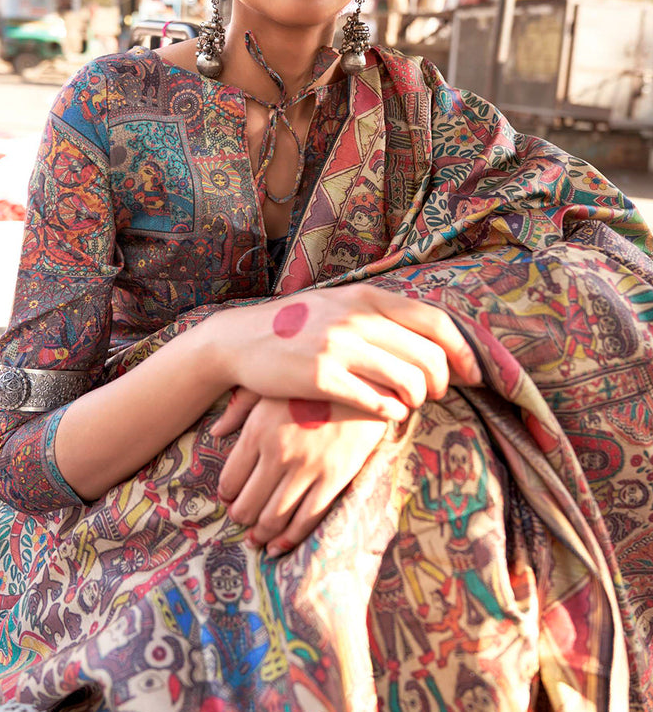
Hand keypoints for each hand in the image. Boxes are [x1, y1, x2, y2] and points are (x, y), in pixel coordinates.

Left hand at [210, 392, 388, 555]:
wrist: (363, 380)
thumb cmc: (312, 382)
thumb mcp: (272, 387)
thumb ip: (240, 408)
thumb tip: (215, 432)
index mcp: (258, 430)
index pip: (230, 479)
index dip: (227, 496)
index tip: (229, 499)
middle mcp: (279, 453)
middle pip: (248, 503)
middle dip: (241, 518)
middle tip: (240, 521)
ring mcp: (308, 468)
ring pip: (274, 516)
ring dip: (261, 533)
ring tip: (256, 538)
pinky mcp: (335, 478)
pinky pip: (307, 518)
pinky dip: (289, 538)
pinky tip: (278, 545)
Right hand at [212, 284, 481, 423]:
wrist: (240, 340)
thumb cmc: (295, 327)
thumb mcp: (338, 305)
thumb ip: (378, 315)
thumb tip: (427, 336)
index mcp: (367, 297)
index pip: (435, 321)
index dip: (462, 350)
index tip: (472, 373)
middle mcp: (357, 318)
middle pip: (428, 355)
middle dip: (442, 381)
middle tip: (438, 394)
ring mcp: (339, 347)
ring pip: (408, 380)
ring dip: (418, 399)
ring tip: (410, 404)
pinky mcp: (322, 377)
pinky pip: (376, 401)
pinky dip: (392, 412)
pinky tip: (389, 414)